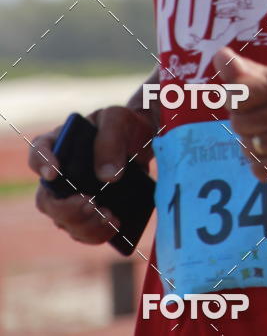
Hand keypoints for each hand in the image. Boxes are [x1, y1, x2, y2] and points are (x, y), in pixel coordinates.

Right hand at [29, 105, 154, 244]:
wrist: (141, 143)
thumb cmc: (122, 126)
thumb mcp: (117, 120)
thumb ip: (110, 141)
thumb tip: (108, 177)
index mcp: (57, 144)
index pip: (38, 152)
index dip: (41, 164)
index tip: (54, 173)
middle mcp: (58, 175)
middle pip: (46, 200)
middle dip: (66, 208)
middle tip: (90, 202)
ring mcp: (70, 197)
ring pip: (63, 221)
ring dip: (84, 224)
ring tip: (108, 216)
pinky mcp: (87, 213)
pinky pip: (83, 232)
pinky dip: (97, 233)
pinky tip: (115, 223)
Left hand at [214, 48, 266, 184]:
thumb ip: (246, 70)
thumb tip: (219, 55)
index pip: (238, 93)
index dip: (233, 98)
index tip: (242, 99)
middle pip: (239, 123)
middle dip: (242, 123)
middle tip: (258, 120)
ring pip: (248, 148)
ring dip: (250, 145)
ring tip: (265, 137)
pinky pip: (260, 171)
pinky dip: (260, 164)